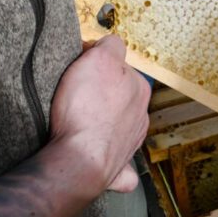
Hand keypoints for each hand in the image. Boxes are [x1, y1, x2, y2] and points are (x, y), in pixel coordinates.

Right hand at [49, 35, 150, 196]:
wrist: (78, 159)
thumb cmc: (85, 109)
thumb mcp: (97, 59)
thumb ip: (109, 46)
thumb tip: (108, 46)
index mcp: (139, 89)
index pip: (120, 66)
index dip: (97, 64)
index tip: (80, 69)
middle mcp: (140, 116)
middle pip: (120, 96)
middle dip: (102, 94)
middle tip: (77, 96)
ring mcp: (130, 144)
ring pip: (119, 127)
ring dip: (105, 124)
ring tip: (80, 124)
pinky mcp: (118, 170)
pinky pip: (120, 165)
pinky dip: (112, 161)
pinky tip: (99, 157)